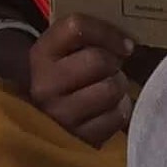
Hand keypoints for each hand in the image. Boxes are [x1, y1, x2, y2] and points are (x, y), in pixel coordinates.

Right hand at [26, 14, 132, 143]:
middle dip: (114, 62)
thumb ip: (85, 37)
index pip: (77, 28)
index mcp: (41, 55)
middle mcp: (46, 86)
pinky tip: (110, 107)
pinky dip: (121, 109)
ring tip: (110, 86)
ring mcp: (62, 115)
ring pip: (110, 89)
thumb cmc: (61, 74)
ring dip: (119, 85)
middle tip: (113, 67)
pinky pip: (116, 117)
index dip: (107, 32)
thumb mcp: (61, 50)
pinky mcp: (79, 138)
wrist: (39, 115)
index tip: (123, 43)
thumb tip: (127, 42)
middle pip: (98, 60)